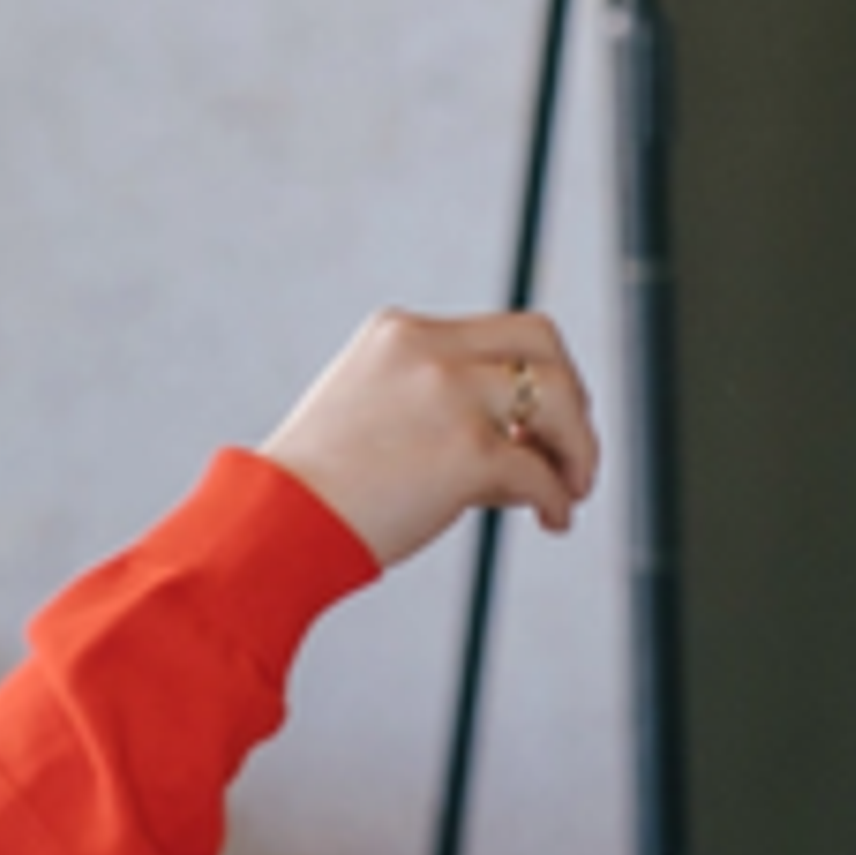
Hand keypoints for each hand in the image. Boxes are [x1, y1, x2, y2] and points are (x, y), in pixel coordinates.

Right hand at [259, 309, 598, 568]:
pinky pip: (540, 472)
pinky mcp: (468, 452)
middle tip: (572, 450)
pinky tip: (551, 521)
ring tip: (573, 488)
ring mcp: (452, 396)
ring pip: (557, 398)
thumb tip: (522, 441)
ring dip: (578, 446)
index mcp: (402, 332)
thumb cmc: (319, 487)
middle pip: (543, 342)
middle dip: (571, 395)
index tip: (539, 421)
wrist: (277, 524)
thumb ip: (431, 400)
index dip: (535, 373)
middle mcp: (430, 350)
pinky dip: (557, 499)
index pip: (501, 330)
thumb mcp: (369, 409)